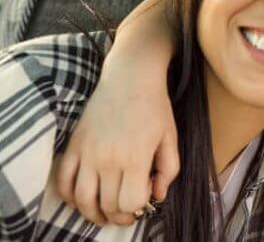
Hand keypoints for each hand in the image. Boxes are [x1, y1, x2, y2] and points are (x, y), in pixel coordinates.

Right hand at [55, 54, 178, 225]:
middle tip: (125, 213)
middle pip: (107, 205)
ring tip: (104, 214)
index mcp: (135, 158)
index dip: (137, 209)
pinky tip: (82, 199)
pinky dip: (69, 197)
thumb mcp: (171, 138)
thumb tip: (157, 196)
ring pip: (82, 199)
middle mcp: (108, 159)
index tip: (142, 204)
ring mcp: (87, 153)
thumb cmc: (155, 108)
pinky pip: (62, 182)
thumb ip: (168, 170)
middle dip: (118, 216)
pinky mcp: (73, 146)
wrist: (130, 78)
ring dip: (92, 213)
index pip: (130, 202)